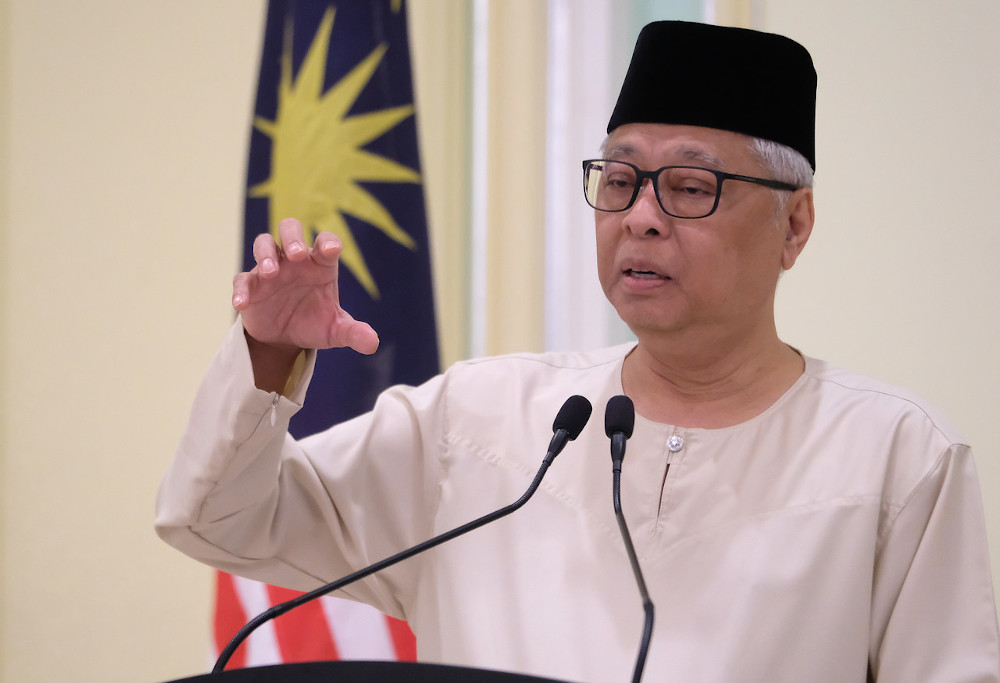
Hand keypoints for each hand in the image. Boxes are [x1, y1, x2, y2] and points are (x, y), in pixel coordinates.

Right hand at [232, 217, 378, 356]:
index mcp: (320, 264)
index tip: (331, 250)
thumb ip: (354, 333)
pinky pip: (242, 280)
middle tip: (297, 253)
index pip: (326, 243)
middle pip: (290, 230)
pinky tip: (242, 304)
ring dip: (265, 255)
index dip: (328, 242)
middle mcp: (295, 261)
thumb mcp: (336, 331)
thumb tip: (373, 343)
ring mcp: (271, 270)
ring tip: (270, 273)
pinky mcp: (251, 286)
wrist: (285, 339)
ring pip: (263, 244)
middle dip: (292, 237)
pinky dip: (241, 289)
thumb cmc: (314, 323)